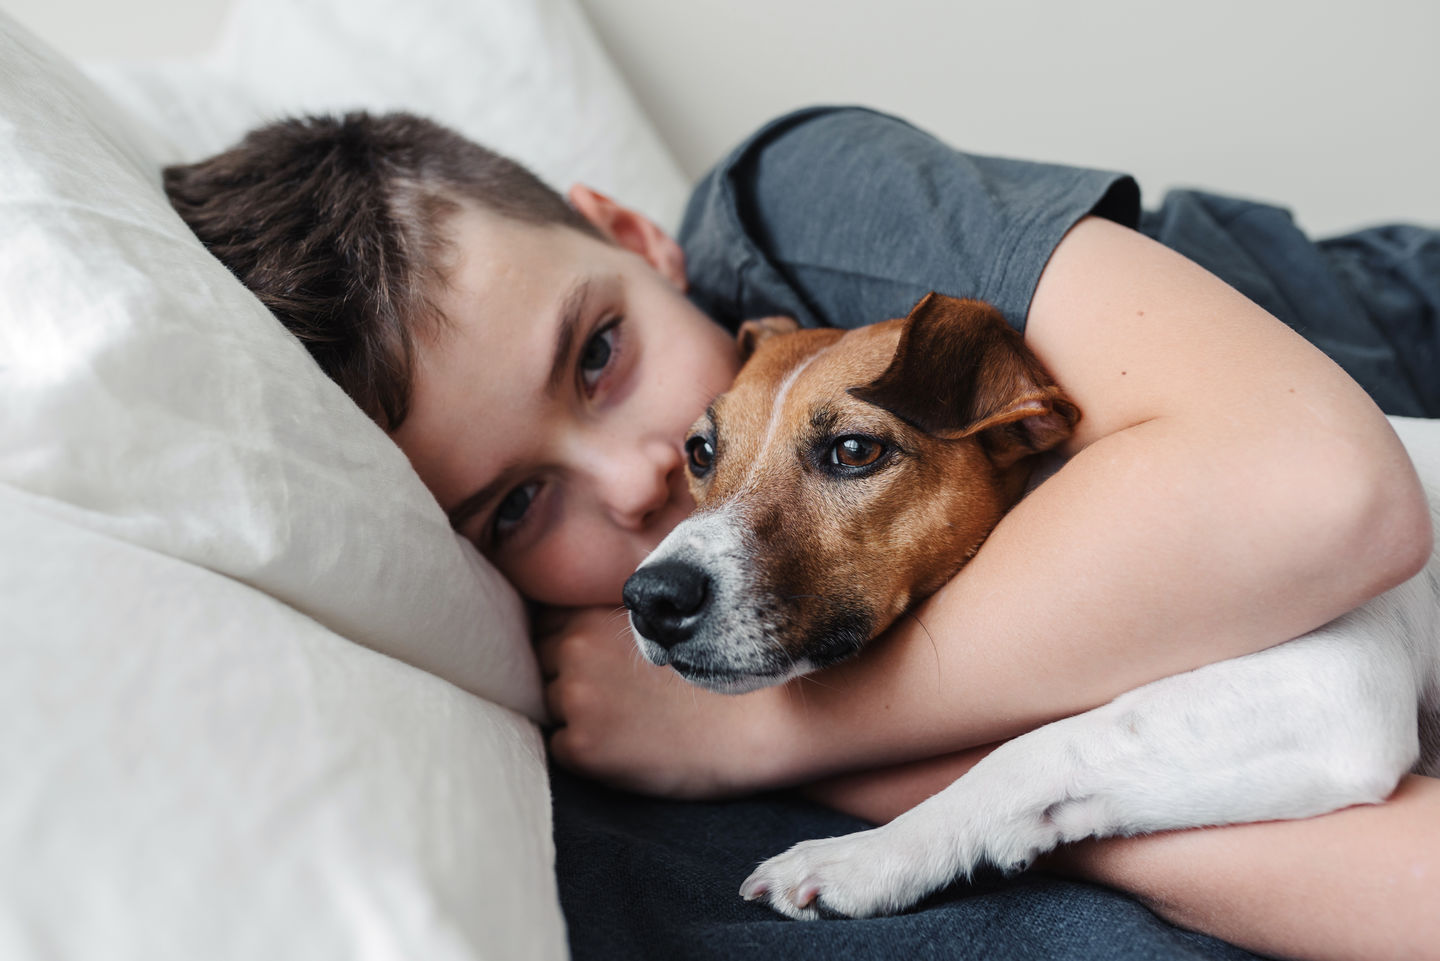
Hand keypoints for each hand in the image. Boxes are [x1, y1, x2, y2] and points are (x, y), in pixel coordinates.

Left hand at [534, 605, 788, 797]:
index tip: (594, 659)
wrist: (758, 721)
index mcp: (591, 619)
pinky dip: (584, 750)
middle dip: (565, 675)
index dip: (568, 643)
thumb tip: (576, 624)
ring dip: (574, 713)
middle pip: (541, 663)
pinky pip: (561, 748)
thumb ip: (616, 620)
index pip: (546, 626)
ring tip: (624, 720)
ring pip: (550, 704)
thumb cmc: (719, 670)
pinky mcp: (583, 748)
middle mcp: (574, 653)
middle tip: (611, 693)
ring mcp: (575, 701)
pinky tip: (626, 746)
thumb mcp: (661, 624)